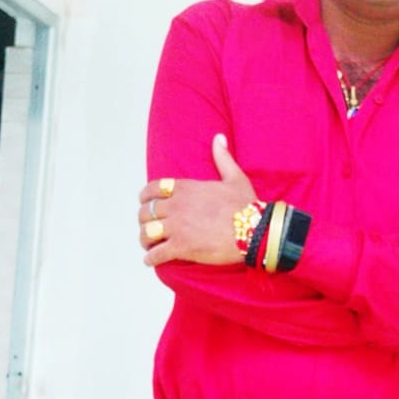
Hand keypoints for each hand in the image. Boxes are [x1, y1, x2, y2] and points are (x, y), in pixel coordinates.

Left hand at [139, 135, 255, 265]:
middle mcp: (176, 206)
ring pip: (146, 233)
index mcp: (185, 188)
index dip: (145, 196)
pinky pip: (156, 254)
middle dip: (145, 220)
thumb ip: (222, 157)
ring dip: (145, 239)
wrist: (254, 231)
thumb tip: (219, 138)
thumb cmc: (246, 205)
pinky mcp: (180, 247)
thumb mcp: (235, 177)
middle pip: (146, 212)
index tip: (144, 203)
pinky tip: (151, 260)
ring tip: (148, 245)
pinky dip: (150, 258)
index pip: (152, 189)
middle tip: (149, 227)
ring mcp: (177, 227)